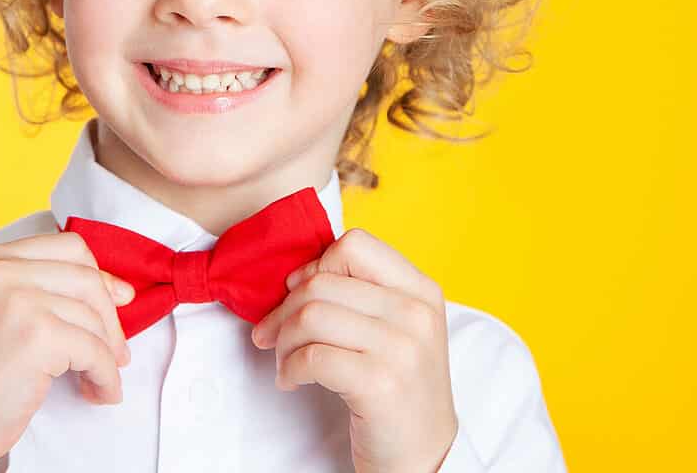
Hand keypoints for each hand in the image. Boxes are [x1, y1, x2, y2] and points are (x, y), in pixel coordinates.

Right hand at [0, 232, 134, 471]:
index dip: (101, 275)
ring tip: (100, 377)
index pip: (69, 247)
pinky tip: (99, 391)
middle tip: (117, 351)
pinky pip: (93, 350)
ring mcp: (17, 300)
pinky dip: (105, 375)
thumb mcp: (8, 310)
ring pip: (92, 317)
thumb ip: (53, 289)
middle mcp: (0, 271)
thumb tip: (123, 291)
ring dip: (108, 353)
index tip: (119, 300)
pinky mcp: (35, 335)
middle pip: (86, 278)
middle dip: (110, 319)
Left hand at [250, 228, 457, 472]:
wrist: (424, 455)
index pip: (355, 245)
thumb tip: (295, 276)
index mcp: (421, 290)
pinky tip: (292, 381)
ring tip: (285, 361)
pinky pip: (311, 356)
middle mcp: (416, 313)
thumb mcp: (398, 328)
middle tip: (272, 335)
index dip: (316, 266)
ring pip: (310, 316)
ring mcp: (402, 348)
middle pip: (322, 282)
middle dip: (284, 310)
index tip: (299, 293)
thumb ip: (361, 293)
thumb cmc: (399, 387)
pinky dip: (289, 368)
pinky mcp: (380, 384)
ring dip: (282, 341)